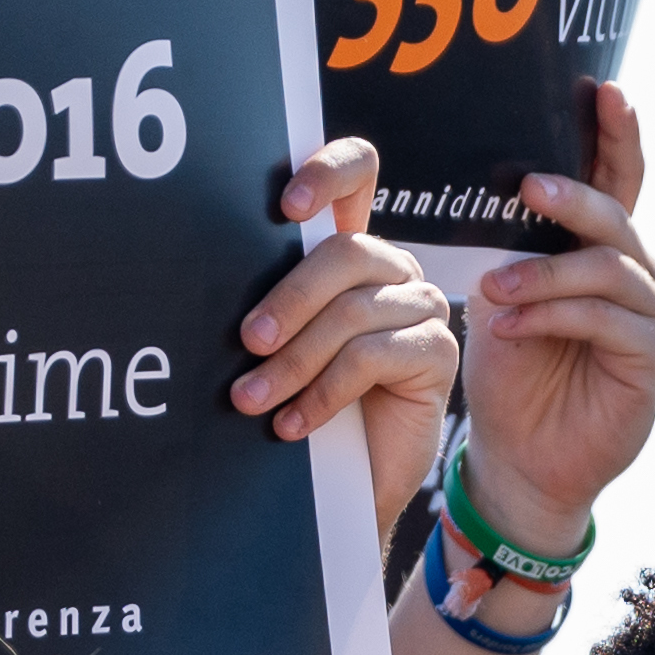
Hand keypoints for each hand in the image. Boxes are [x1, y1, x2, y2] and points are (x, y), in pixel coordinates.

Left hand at [235, 141, 460, 463]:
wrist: (352, 482)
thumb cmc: (309, 404)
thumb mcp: (284, 343)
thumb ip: (274, 303)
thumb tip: (216, 278)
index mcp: (350, 251)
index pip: (357, 174)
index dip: (328, 172)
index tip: (286, 208)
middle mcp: (390, 270)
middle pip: (345, 253)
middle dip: (288, 300)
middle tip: (248, 342)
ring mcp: (421, 307)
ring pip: (352, 312)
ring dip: (294, 361)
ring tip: (254, 399)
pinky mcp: (438, 351)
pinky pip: (371, 356)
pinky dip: (323, 392)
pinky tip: (294, 422)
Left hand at [459, 82, 654, 543]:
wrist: (521, 458)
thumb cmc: (511, 371)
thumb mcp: (502, 293)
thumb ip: (512, 244)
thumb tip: (494, 182)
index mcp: (604, 249)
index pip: (619, 179)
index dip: (617, 134)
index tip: (606, 89)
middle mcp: (639, 275)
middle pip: (617, 217)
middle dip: (572, 198)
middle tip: (526, 188)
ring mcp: (654, 317)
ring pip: (608, 269)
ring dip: (545, 274)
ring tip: (492, 290)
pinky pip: (608, 320)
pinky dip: (554, 317)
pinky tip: (510, 326)